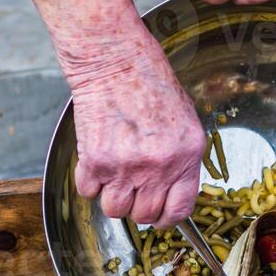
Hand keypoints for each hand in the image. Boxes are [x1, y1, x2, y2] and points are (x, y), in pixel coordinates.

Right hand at [30, 0, 204, 226]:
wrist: (114, 57)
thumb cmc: (148, 79)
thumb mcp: (183, 119)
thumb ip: (180, 156)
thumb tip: (171, 187)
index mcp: (187, 155)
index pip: (179, 209)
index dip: (166, 218)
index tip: (158, 216)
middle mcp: (160, 165)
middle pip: (144, 215)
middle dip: (136, 205)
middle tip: (130, 187)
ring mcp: (127, 166)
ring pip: (114, 209)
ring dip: (111, 195)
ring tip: (112, 172)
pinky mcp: (96, 160)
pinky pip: (88, 191)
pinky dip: (88, 180)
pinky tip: (95, 158)